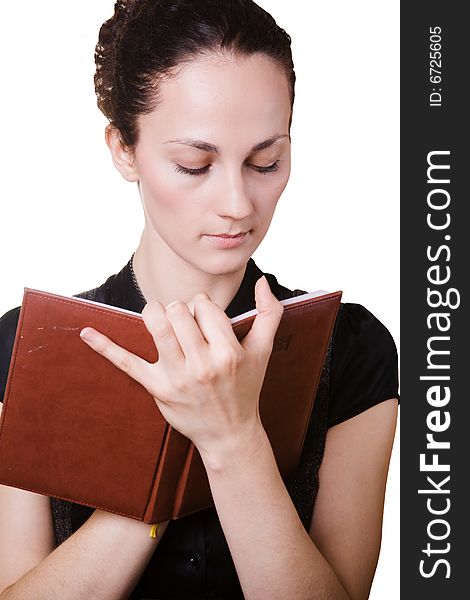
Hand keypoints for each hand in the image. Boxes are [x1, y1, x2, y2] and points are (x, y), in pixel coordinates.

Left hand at [79, 275, 283, 456]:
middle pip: (178, 310)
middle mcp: (203, 364)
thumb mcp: (263, 352)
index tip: (205, 321)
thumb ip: (270, 314)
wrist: (229, 433)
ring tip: (160, 318)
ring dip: (154, 313)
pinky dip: (105, 347)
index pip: (204, 305)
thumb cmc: (246, 388)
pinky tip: (86, 333)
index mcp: (229, 351)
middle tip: (185, 324)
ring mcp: (178, 377)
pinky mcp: (157, 388)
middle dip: (179, 309)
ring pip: (156, 325)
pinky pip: (127, 363)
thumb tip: (261, 282)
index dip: (202, 307)